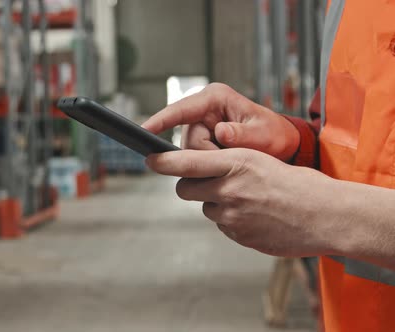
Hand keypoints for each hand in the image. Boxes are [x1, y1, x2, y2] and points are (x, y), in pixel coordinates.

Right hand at [142, 83, 299, 161]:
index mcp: (216, 98)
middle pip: (187, 139)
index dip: (162, 120)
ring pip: (189, 151)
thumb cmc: (274, 134)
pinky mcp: (201, 138)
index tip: (145, 129)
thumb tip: (221, 132)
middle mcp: (203, 109)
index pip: (182, 109)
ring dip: (209, 160)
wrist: (280, 144)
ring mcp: (200, 124)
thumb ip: (242, 135)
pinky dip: (208, 163)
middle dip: (206, 154)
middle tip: (232, 157)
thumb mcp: (263, 135)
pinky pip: (194, 156)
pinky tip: (224, 161)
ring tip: (233, 158)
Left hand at [146, 148, 338, 256]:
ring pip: (206, 208)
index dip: (163, 160)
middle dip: (190, 185)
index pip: (187, 162)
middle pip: (185, 189)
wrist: (326, 216)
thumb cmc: (298, 184)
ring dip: (217, 204)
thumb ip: (229, 165)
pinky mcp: (237, 236)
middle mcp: (229, 189)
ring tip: (248, 201)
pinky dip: (231, 220)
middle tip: (207, 182)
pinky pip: (222, 226)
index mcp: (237, 163)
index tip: (149, 158)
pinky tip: (255, 216)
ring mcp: (232, 216)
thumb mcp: (262, 161)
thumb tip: (200, 169)